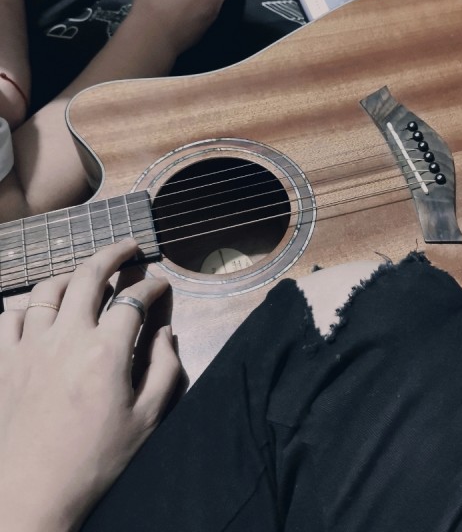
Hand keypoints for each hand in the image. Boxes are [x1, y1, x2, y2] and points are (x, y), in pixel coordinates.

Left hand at [0, 240, 180, 531]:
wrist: (30, 495)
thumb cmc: (96, 459)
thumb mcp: (147, 419)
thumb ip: (164, 369)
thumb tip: (165, 332)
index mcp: (106, 351)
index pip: (134, 298)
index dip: (153, 285)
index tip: (162, 284)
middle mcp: (66, 337)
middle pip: (89, 275)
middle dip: (114, 253)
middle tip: (129, 246)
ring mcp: (28, 347)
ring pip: (47, 289)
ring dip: (71, 274)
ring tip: (85, 274)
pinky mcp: (3, 362)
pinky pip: (8, 317)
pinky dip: (26, 305)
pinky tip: (39, 309)